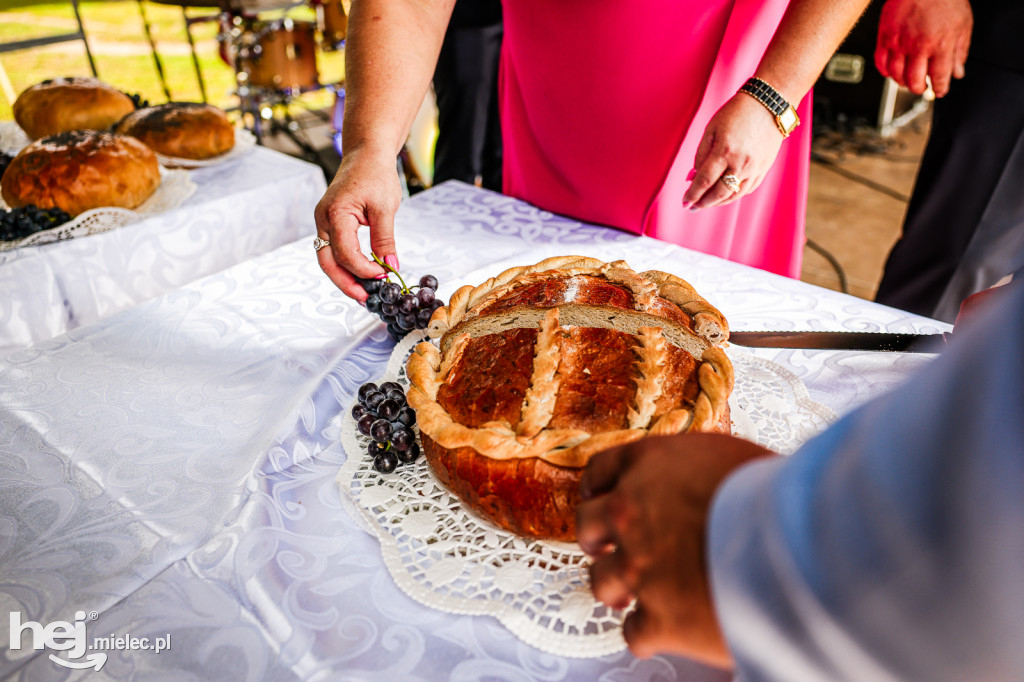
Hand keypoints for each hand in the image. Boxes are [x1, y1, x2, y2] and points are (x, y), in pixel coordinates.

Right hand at [314, 147, 402, 300]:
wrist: (366, 154)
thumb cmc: (376, 174)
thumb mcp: (385, 208)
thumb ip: (385, 239)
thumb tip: (391, 267)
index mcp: (335, 213)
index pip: (345, 252)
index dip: (363, 269)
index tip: (383, 277)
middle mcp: (323, 219)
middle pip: (327, 261)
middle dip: (346, 283)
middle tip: (365, 299)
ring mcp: (323, 221)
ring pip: (327, 258)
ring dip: (344, 277)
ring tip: (363, 293)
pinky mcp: (329, 223)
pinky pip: (332, 249)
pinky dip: (345, 264)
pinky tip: (360, 275)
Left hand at [576, 433, 775, 664]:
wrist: (795, 541)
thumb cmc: (776, 494)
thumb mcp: (730, 458)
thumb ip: (696, 472)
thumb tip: (700, 483)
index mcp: (650, 464)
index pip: (602, 470)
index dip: (598, 487)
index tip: (598, 497)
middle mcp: (632, 511)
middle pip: (588, 526)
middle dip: (596, 540)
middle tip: (606, 549)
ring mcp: (638, 565)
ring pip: (601, 581)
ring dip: (615, 588)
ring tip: (631, 595)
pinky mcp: (657, 616)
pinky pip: (633, 631)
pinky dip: (647, 633)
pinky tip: (662, 631)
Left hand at [682, 94, 784, 210]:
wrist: (769, 104)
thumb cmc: (736, 113)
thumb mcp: (711, 129)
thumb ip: (700, 155)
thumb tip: (692, 178)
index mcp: (724, 151)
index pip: (704, 181)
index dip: (693, 194)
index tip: (685, 202)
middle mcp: (741, 163)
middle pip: (719, 192)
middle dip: (703, 203)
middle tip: (692, 207)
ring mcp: (755, 168)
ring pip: (734, 195)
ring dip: (718, 202)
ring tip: (706, 203)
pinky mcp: (764, 168)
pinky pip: (747, 189)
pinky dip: (734, 195)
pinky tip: (724, 195)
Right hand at [875, 0, 971, 97]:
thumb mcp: (963, 24)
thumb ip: (960, 51)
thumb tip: (958, 71)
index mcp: (941, 44)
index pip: (939, 77)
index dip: (940, 88)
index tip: (940, 90)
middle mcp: (918, 46)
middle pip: (914, 81)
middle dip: (919, 88)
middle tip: (921, 87)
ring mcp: (899, 42)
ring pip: (896, 75)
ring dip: (902, 82)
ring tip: (907, 80)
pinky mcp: (885, 36)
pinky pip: (880, 62)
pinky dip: (885, 71)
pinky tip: (891, 70)